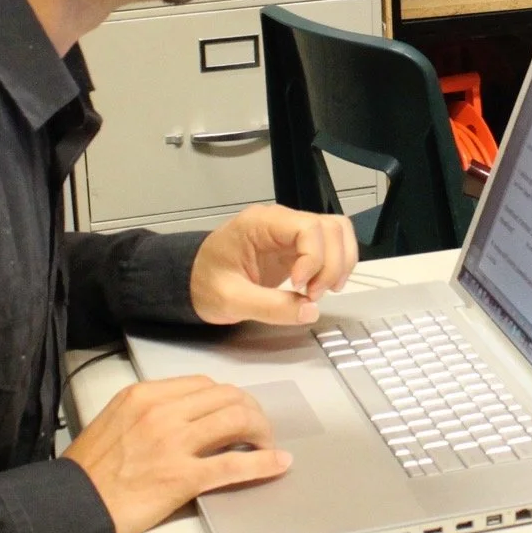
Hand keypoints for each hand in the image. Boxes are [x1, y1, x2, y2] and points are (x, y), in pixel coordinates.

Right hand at [63, 375, 290, 532]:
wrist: (73, 506)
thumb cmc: (89, 470)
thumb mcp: (114, 421)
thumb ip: (149, 411)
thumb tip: (186, 415)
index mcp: (144, 395)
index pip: (203, 385)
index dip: (228, 398)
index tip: (236, 411)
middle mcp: (162, 412)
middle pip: (227, 397)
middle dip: (251, 411)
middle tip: (258, 429)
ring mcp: (174, 443)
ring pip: (236, 421)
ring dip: (261, 431)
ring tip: (267, 444)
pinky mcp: (183, 477)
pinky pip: (234, 464)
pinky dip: (263, 463)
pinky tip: (277, 463)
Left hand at [191, 204, 357, 325]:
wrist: (191, 281)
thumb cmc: (204, 283)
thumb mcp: (231, 300)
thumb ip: (270, 307)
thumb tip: (310, 311)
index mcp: (260, 224)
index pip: (309, 228)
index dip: (314, 259)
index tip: (300, 288)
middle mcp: (280, 221)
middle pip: (331, 228)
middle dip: (331, 265)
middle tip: (313, 295)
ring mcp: (290, 232)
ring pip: (337, 233)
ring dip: (340, 264)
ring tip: (321, 291)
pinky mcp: (297, 247)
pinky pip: (331, 246)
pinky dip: (336, 265)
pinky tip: (324, 286)